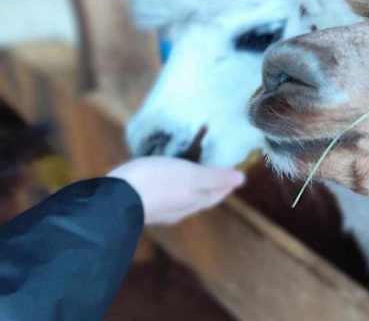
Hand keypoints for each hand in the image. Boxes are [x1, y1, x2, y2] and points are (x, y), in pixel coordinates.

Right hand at [108, 157, 244, 224]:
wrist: (114, 200)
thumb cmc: (157, 183)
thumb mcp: (191, 176)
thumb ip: (215, 177)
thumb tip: (242, 178)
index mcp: (194, 202)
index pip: (216, 194)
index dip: (226, 184)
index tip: (234, 173)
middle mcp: (178, 210)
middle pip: (200, 198)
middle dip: (209, 186)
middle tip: (215, 171)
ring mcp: (159, 209)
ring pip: (180, 198)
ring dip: (187, 186)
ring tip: (189, 172)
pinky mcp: (140, 203)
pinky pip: (161, 193)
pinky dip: (167, 184)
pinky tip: (160, 178)